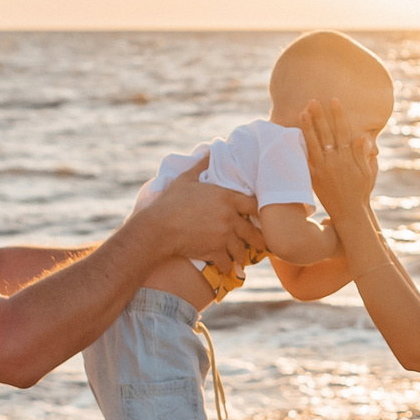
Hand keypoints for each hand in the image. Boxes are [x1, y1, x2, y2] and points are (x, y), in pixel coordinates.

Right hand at [141, 156, 261, 267]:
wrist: (159, 226)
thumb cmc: (171, 201)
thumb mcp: (186, 179)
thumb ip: (201, 165)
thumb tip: (210, 150)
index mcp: (226, 198)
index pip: (253, 205)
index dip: (257, 211)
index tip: (258, 217)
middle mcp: (229, 217)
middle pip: (253, 232)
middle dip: (257, 240)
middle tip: (260, 245)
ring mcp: (223, 236)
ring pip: (241, 250)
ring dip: (241, 256)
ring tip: (242, 259)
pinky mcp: (214, 251)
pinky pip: (227, 263)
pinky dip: (227, 267)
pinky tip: (226, 269)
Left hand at [298, 98, 378, 219]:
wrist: (349, 213)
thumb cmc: (361, 192)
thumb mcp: (367, 172)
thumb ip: (362, 154)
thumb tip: (360, 137)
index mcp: (348, 157)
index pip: (343, 130)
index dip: (338, 115)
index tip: (334, 100)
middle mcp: (334, 160)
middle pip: (325, 133)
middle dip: (319, 115)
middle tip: (312, 100)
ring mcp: (323, 168)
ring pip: (313, 143)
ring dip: (308, 126)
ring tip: (303, 112)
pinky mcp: (314, 176)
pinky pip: (307, 158)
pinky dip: (302, 146)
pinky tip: (296, 134)